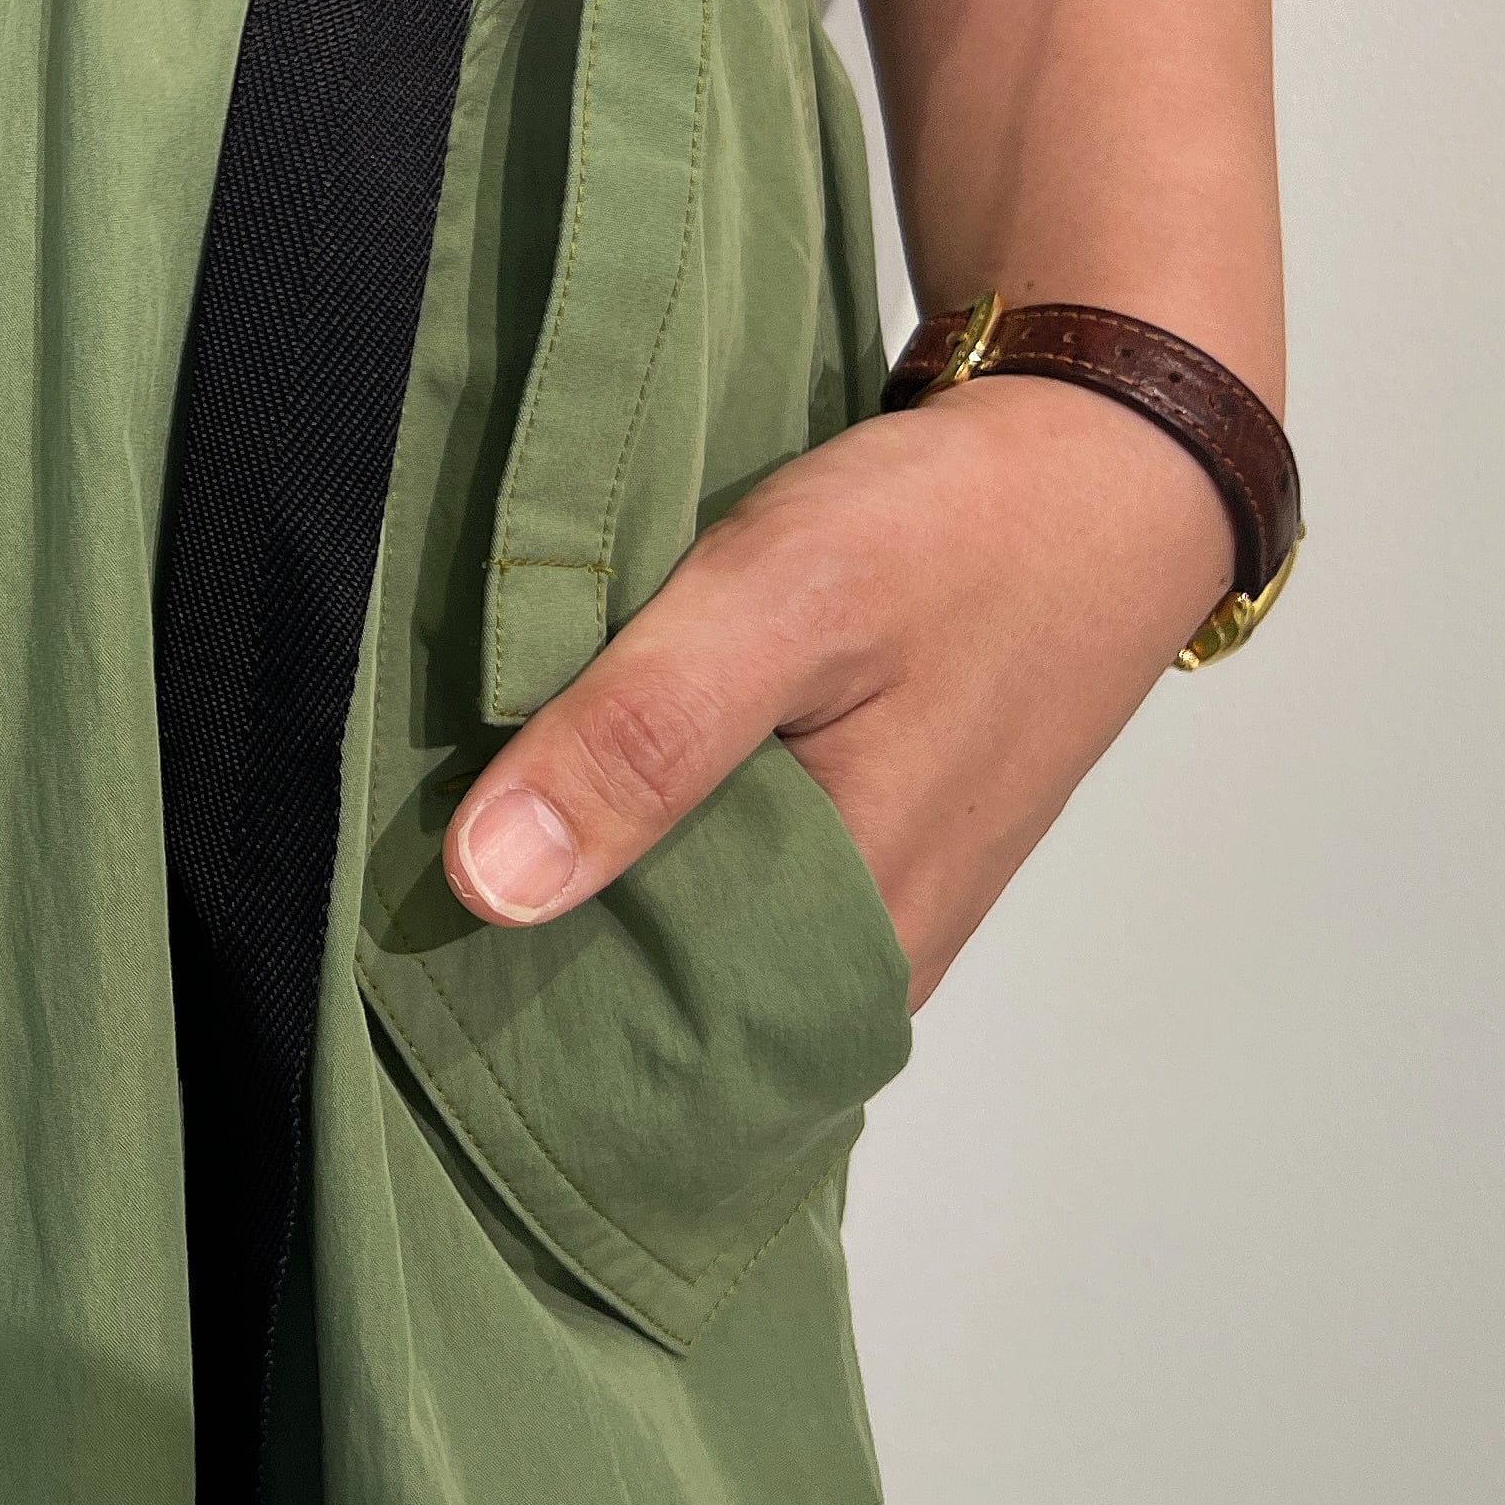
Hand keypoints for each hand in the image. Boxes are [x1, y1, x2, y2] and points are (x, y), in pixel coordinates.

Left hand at [441, 375, 1233, 1007]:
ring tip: (478, 792)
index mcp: (852, 947)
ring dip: (595, 858)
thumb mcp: (781, 604)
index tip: (402, 923)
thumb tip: (488, 884)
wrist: (1103, 463)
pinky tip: (584, 756)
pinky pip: (728, 858)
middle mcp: (865, 958)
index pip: (639, 1040)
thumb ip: (641, 740)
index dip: (512, 986)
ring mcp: (870, 896)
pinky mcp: (864, 830)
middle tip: (413, 841)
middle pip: (657, 986)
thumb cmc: (962, 532)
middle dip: (538, 922)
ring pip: (687, 917)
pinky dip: (655, 811)